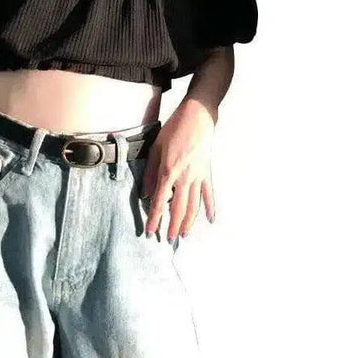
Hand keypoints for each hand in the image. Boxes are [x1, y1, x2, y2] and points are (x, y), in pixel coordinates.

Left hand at [142, 97, 215, 240]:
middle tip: (168, 238)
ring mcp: (198, 176)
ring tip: (184, 234)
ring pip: (194, 205)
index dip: (155, 218)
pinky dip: (210, 208)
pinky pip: (209, 194)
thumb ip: (150, 173)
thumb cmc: (173, 131)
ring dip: (189, 221)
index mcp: (168, 172)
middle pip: (179, 208)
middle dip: (172, 225)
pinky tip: (210, 220)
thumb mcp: (155, 149)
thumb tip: (147, 193)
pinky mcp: (207, 173)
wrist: (196, 118)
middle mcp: (184, 177)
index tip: (151, 231)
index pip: (160, 201)